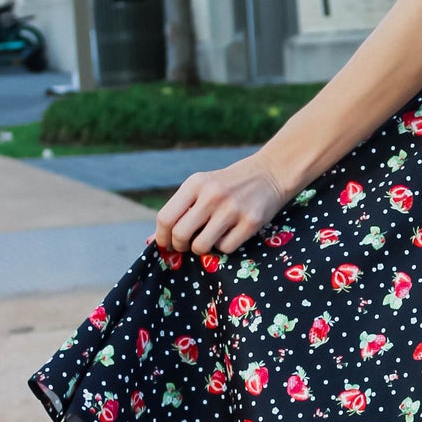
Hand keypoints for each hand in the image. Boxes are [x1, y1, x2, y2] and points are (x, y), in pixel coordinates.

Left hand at [154, 154, 290, 257]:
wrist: (270, 173)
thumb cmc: (229, 185)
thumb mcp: (202, 188)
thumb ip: (179, 211)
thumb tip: (152, 241)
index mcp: (195, 183)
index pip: (166, 217)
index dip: (162, 236)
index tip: (166, 243)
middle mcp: (212, 195)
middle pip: (180, 234)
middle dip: (180, 246)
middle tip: (187, 244)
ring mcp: (232, 209)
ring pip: (201, 246)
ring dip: (202, 248)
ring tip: (209, 238)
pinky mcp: (251, 221)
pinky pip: (225, 248)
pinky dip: (224, 247)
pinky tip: (230, 234)